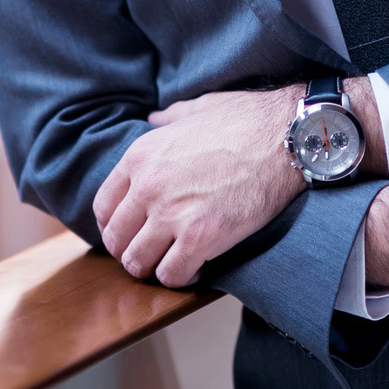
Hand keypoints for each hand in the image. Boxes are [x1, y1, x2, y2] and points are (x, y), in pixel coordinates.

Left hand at [94, 85, 305, 287]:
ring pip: (138, 263)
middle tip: (153, 253)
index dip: (115, 226)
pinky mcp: (200, 238)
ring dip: (154, 267)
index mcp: (141, 155)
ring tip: (173, 262)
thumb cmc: (245, 120)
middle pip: (117, 240)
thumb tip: (154, 118)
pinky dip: (181, 278)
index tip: (131, 233)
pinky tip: (196, 269)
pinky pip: (172, 276)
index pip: (104, 207)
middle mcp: (148, 186)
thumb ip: (169, 119)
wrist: (284, 137)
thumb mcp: (197, 109)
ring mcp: (172, 213)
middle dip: (132, 250)